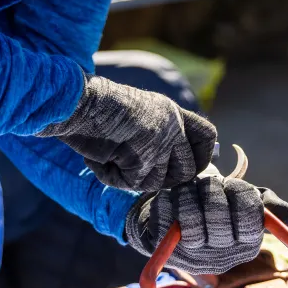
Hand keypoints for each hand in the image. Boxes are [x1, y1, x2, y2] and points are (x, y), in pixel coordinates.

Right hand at [40, 76, 216, 190]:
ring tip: (112, 155)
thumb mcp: (139, 114)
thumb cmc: (99, 108)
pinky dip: (113, 177)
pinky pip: (132, 184)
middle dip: (166, 180)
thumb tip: (178, 166)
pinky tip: (101, 157)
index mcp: (172, 112)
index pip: (207, 136)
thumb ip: (160, 133)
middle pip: (188, 171)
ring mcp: (159, 144)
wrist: (80, 102)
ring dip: (134, 177)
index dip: (201, 156)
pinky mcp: (142, 160)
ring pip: (158, 183)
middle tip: (138, 171)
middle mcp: (172, 127)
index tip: (187, 167)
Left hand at [124, 165, 287, 275]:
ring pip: (191, 216)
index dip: (240, 194)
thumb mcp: (243, 202)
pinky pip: (166, 216)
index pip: (250, 220)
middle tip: (208, 182)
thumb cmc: (216, 207)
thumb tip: (285, 213)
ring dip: (189, 191)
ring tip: (189, 188)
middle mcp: (222, 257)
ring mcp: (193, 256)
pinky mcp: (166, 249)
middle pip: (218, 217)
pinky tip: (171, 198)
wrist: (175, 220)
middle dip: (211, 189)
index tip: (231, 185)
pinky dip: (168, 199)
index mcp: (246, 245)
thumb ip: (266, 203)